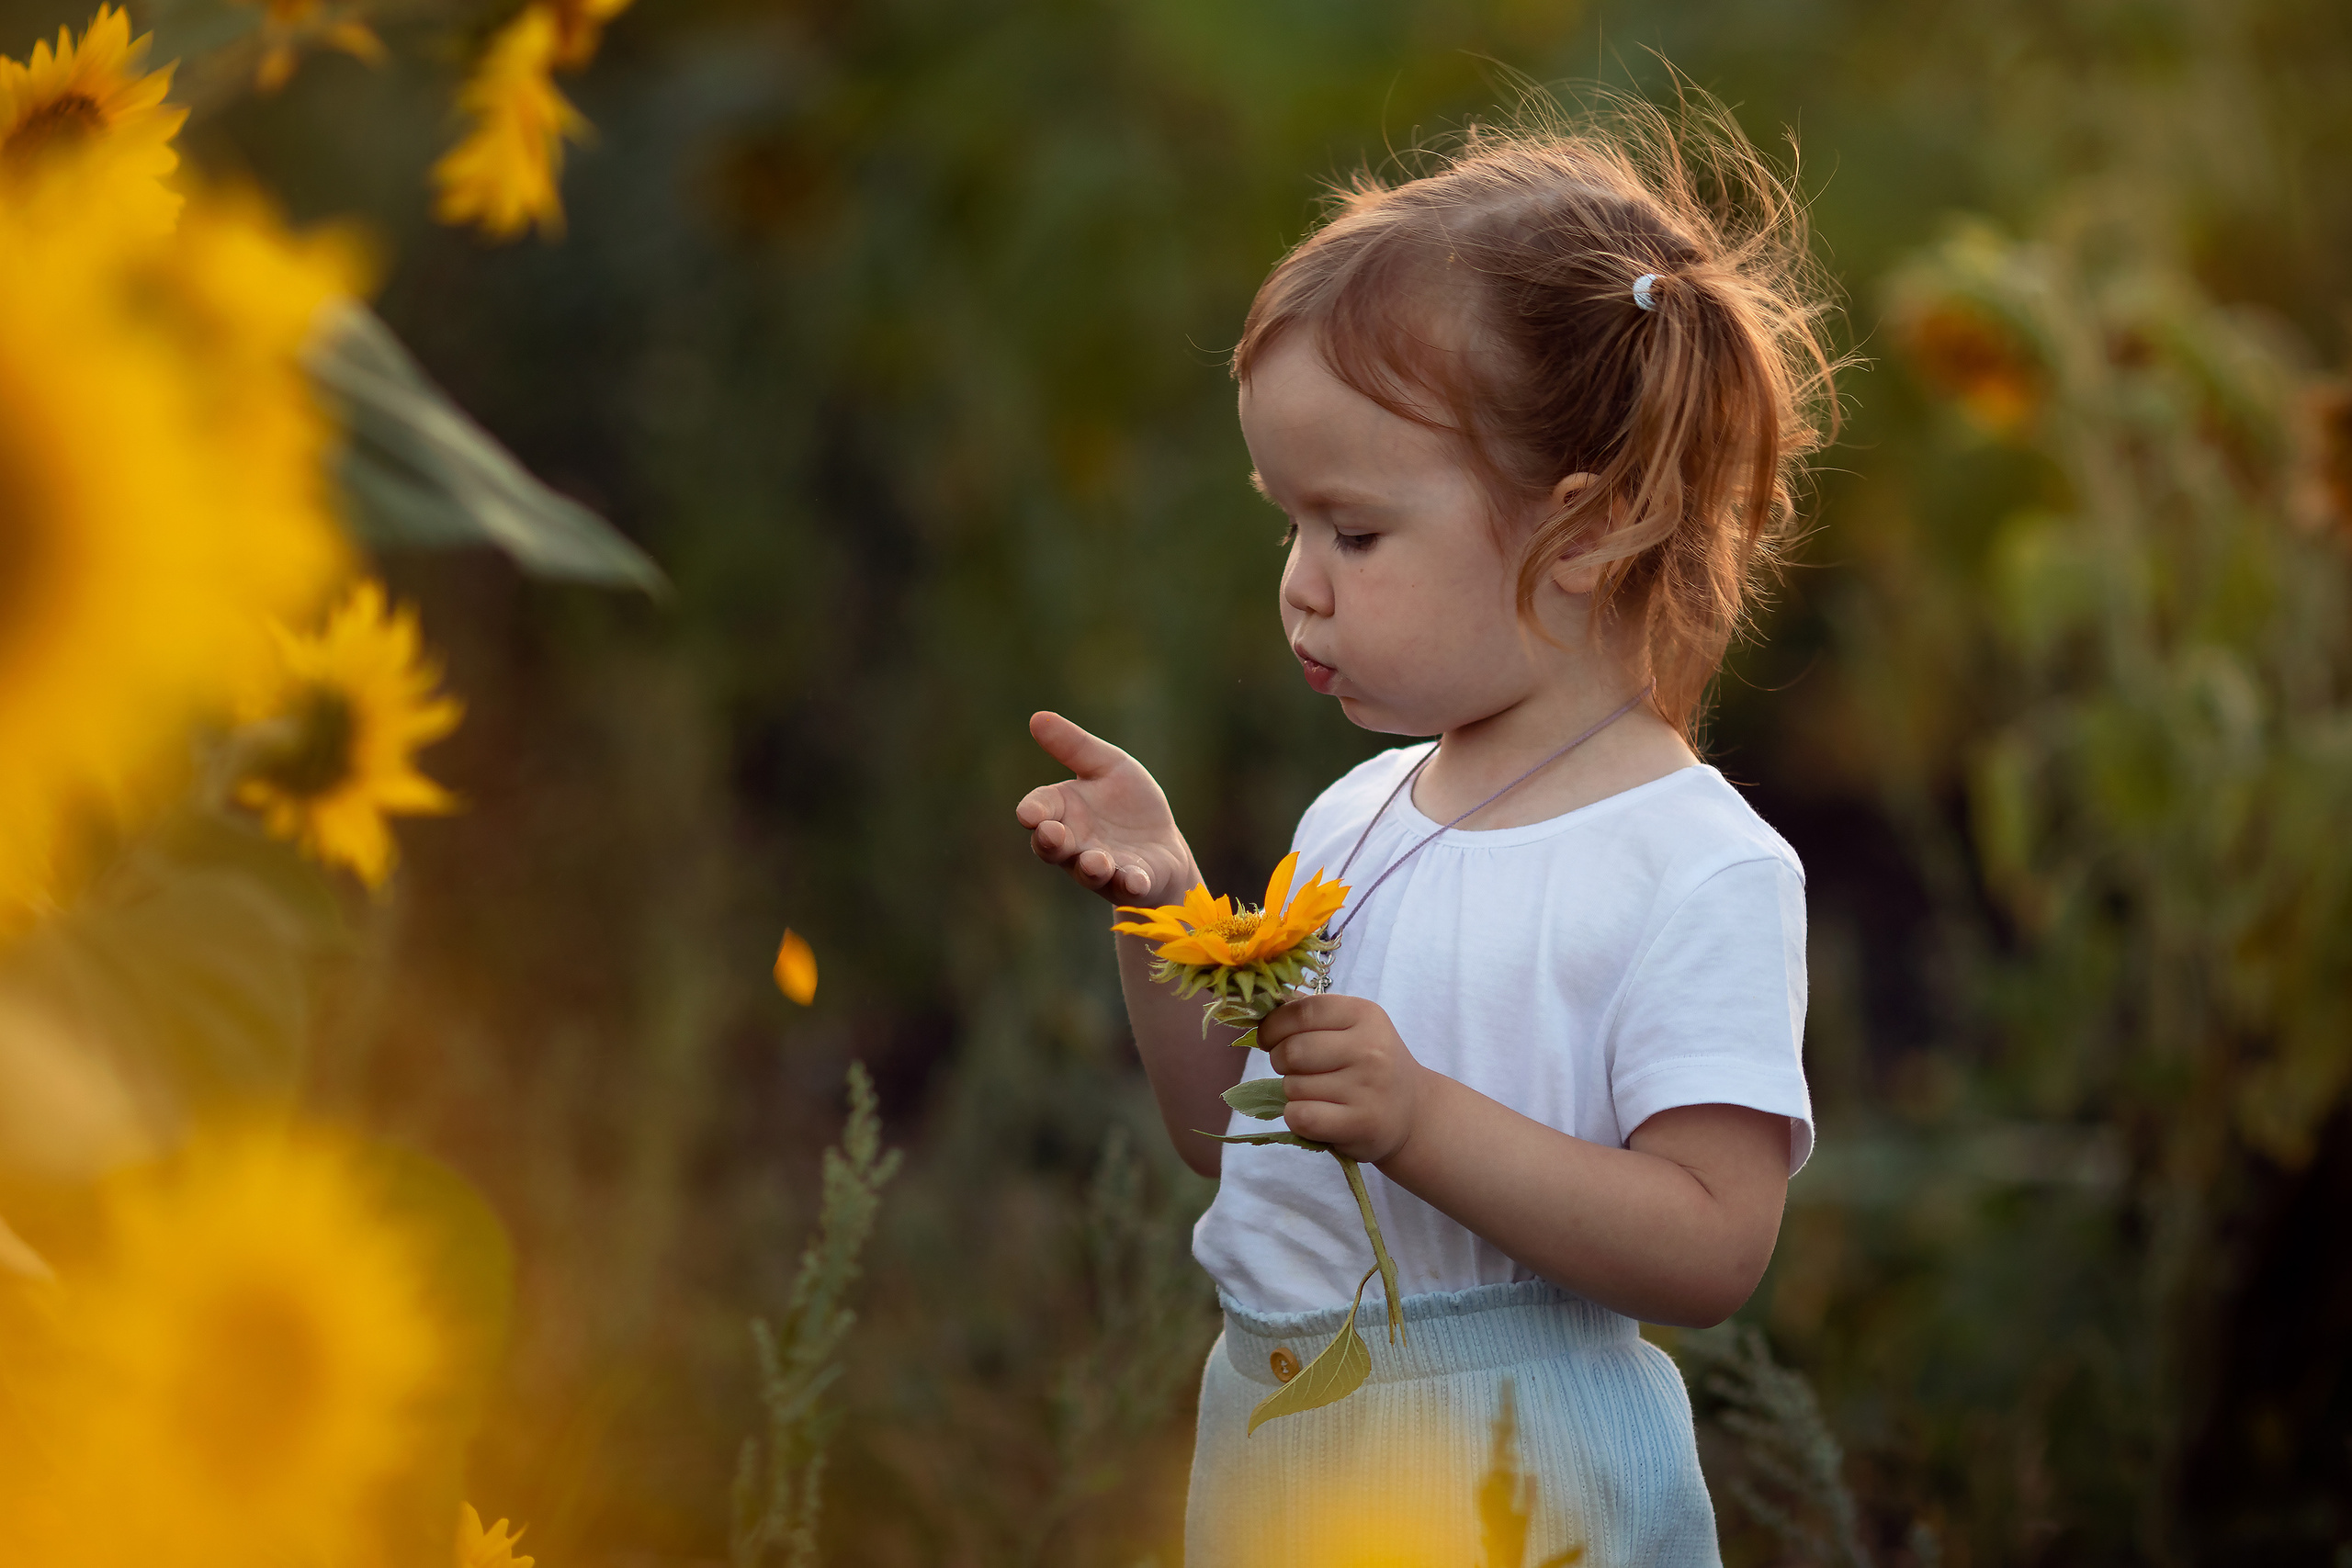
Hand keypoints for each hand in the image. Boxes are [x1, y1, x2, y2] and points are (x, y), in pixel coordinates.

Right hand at [1016, 711, 1198, 904]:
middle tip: (1051, 834)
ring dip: (1090, 866)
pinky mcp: (1132, 883)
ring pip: (1088, 870)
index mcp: (1063, 810)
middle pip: (1053, 846)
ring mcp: (1102, 867)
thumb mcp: (1107, 765)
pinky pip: (1128, 885)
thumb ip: (1075, 746)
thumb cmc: (1126, 803)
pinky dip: (1130, 883)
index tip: (1028, 814)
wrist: (1161, 843)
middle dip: (1051, 841)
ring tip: (1095, 861)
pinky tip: (1135, 879)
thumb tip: (1037, 717)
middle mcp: (1075, 843)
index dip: (1033, 812)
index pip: (1040, 809)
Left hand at [1261, 995, 1425, 1163]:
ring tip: (1319, 1093)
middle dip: (1281, 1061)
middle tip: (1296, 1069)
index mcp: (1364, 1014)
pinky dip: (1297, 1117)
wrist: (1412, 1111)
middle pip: (1292, 1051)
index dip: (1273, 1026)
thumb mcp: (1353, 1027)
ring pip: (1293, 1086)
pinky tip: (1316, 1114)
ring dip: (1293, 1092)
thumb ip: (1311, 1014)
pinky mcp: (1359, 1123)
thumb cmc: (1371, 1064)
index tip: (1268, 1038)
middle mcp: (1370, 1048)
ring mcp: (1366, 1087)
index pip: (1301, 1011)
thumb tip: (1262, 1005)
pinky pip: (1300, 1116)